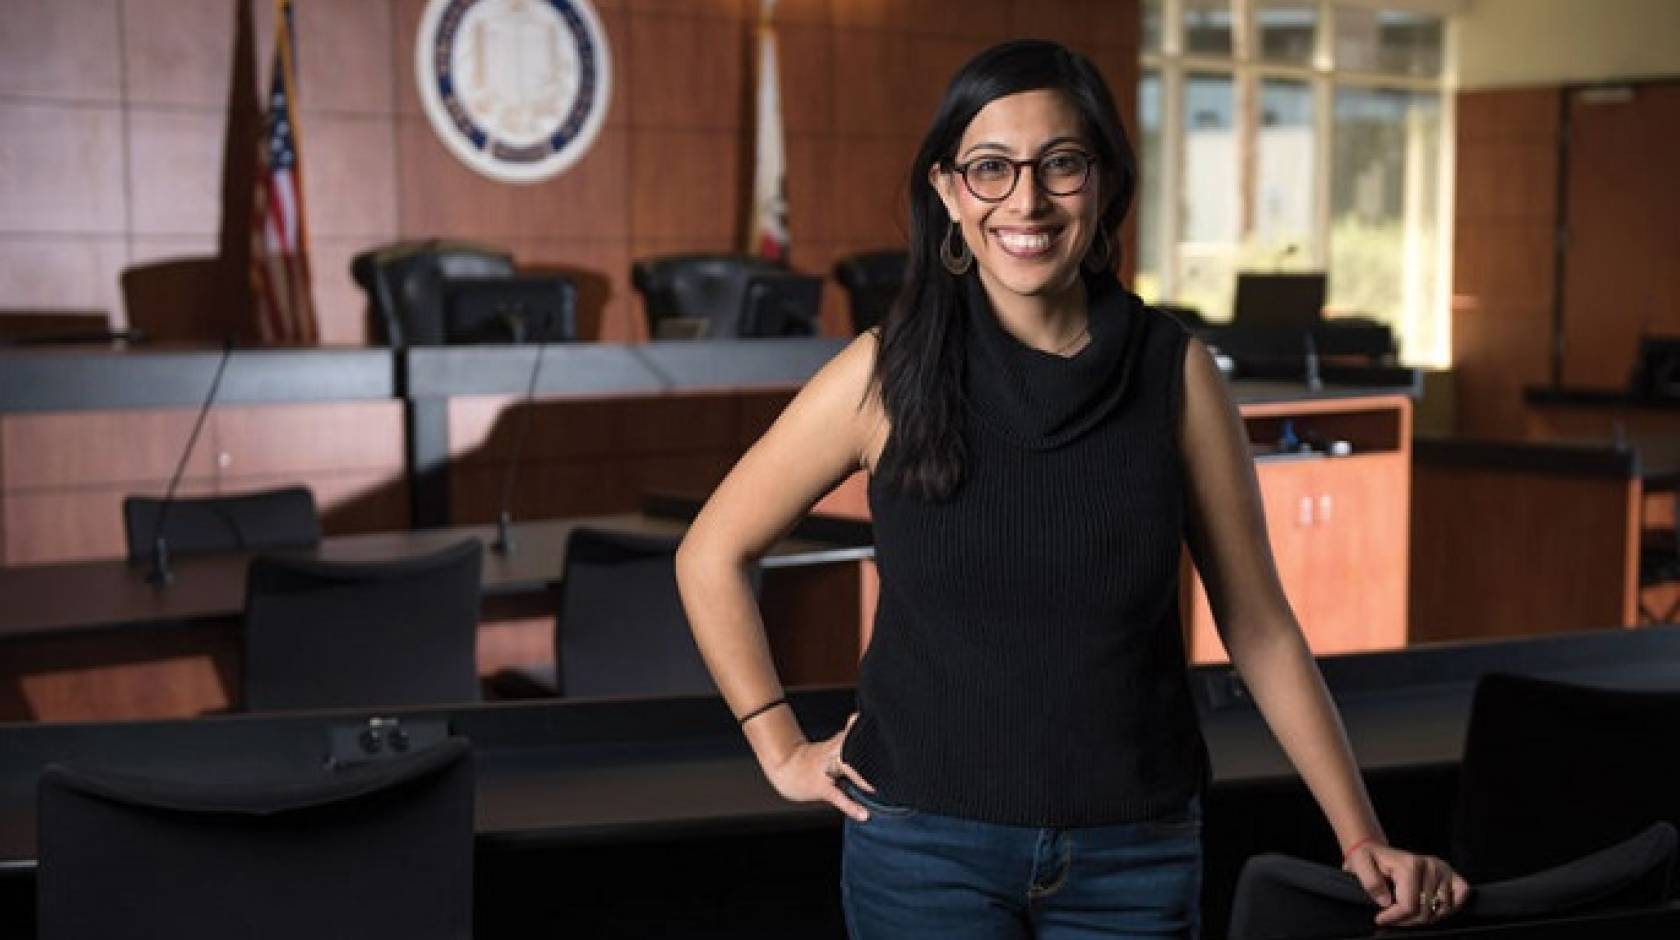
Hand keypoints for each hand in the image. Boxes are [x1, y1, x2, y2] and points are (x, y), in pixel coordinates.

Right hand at [762, 713, 876, 821]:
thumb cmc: (814, 759)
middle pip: (852, 747)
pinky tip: (863, 814)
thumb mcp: (832, 745)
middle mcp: (833, 753)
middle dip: (868, 753)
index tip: (881, 730)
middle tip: (886, 762)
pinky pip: (839, 797)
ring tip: (877, 789)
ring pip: (848, 768)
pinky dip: (852, 806)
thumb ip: (849, 737)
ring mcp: (827, 770)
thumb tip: (862, 724)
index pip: (856, 733)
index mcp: (837, 743)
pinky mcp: (822, 788)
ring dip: (862, 778)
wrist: (785, 767)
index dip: (867, 733)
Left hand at [1343, 842, 1470, 926]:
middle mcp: (1431, 865)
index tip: (1380, 919)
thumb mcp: (1359, 865)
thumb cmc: (1368, 860)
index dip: (1394, 918)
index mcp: (1410, 864)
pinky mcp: (1451, 874)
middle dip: (1406, 920)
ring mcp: (1443, 869)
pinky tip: (1431, 907)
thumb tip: (1387, 901)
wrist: (1376, 852)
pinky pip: (1462, 896)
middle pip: (1425, 912)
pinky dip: (1450, 907)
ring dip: (1424, 917)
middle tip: (1392, 917)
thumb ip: (1371, 882)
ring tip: (1406, 912)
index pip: (1409, 906)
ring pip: (1440, 910)